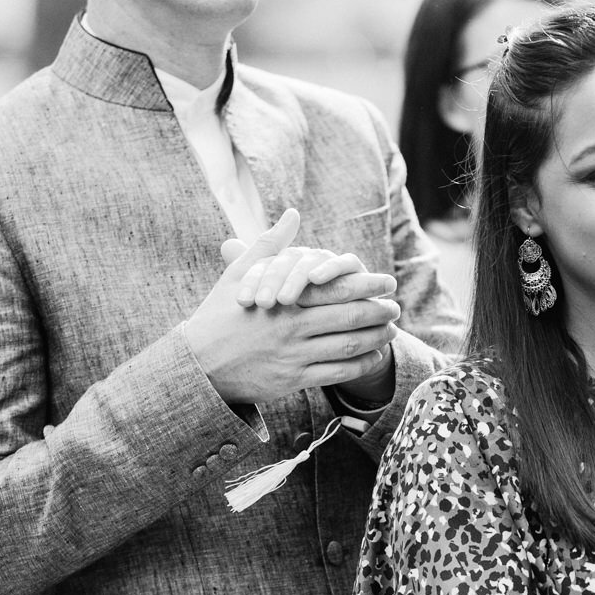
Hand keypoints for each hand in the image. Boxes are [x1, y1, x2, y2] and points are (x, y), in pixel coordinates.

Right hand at [185, 211, 400, 403]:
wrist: (197, 366)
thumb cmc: (219, 315)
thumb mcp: (239, 274)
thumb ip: (270, 244)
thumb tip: (293, 214)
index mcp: (284, 299)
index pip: (336, 289)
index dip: (368, 285)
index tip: (388, 281)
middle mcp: (292, 327)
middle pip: (350, 318)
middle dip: (379, 311)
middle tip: (396, 307)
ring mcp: (294, 356)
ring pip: (347, 347)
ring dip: (375, 339)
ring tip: (391, 331)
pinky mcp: (293, 381)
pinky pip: (336, 373)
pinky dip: (360, 366)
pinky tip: (373, 357)